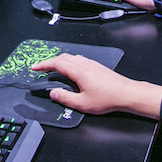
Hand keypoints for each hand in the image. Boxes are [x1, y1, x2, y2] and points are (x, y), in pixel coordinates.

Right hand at [29, 53, 151, 115]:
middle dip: (50, 62)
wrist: (127, 94)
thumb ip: (65, 98)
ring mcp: (91, 64)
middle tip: (42, 69)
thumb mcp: (83, 104)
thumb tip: (53, 93)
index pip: (56, 63)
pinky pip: (79, 60)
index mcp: (78, 71)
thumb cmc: (108, 98)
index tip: (34, 67)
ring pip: (72, 57)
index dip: (43, 64)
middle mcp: (84, 64)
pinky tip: (72, 71)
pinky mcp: (97, 66)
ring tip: (55, 70)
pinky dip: (70, 62)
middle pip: (63, 57)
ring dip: (60, 61)